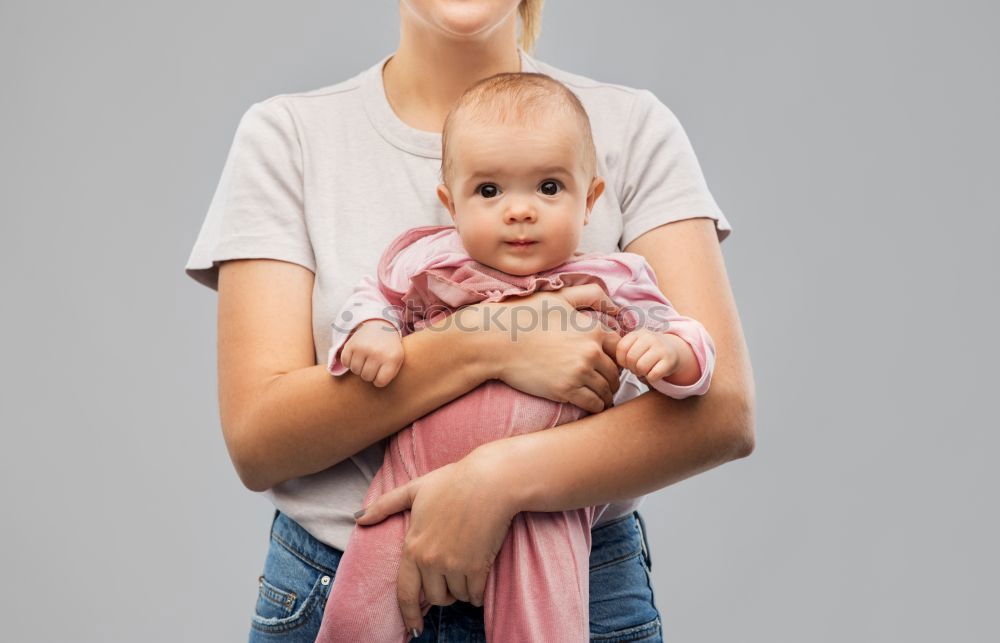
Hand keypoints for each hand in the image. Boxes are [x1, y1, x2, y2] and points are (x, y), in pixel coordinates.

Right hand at [339, 319, 403, 386]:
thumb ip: (389, 375)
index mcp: (392, 358)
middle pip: (366, 377)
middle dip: (369, 373)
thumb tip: (374, 385)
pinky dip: (350, 361)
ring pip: (355, 371)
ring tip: (366, 358)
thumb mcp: (397, 360)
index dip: (379, 379)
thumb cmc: (389, 349)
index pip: (380, 382)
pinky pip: (345, 362)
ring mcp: (363, 348)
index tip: (381, 372)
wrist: (380, 326)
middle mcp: (377, 352)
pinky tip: (358, 354)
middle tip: (373, 363)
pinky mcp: (351, 344)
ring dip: (359, 367)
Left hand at [353, 447, 516, 635]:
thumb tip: (358, 518)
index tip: (413, 628)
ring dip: (461, 591)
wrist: (490, 481)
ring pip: (456, 596)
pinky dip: (477, 593)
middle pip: (434, 598)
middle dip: (442, 594)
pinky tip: (478, 581)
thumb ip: (385, 505)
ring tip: (465, 571)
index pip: (405, 592)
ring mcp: (454, 565)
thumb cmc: (453, 481)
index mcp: (412, 546)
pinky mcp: (477, 567)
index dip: (409, 614)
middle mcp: (430, 560)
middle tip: (449, 580)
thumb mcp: (415, 489)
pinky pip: (475, 594)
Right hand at [465, 283, 622, 413]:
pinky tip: (591, 405)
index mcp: (592, 329)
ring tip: (600, 396)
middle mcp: (590, 351)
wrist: (497, 341)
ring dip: (605, 395)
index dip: (617, 357)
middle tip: (606, 383)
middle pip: (615, 372)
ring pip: (606, 390)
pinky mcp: (566, 390)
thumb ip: (588, 296)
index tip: (611, 363)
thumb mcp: (558, 298)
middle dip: (612, 378)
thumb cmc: (524, 316)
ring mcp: (579, 372)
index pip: (620, 349)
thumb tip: (614, 305)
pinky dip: (596, 406)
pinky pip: (594, 404)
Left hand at [615, 328, 681, 384]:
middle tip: (638, 368)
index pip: (621, 348)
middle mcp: (650, 338)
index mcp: (638, 333)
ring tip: (645, 370)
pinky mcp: (669, 361)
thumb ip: (623, 350)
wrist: (673, 350)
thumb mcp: (636, 344)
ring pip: (641, 367)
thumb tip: (610, 362)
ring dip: (641, 373)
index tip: (628, 362)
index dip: (622, 360)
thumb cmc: (647, 351)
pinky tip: (654, 373)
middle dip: (632, 368)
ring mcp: (661, 348)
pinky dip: (651, 378)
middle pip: (631, 358)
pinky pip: (653, 375)